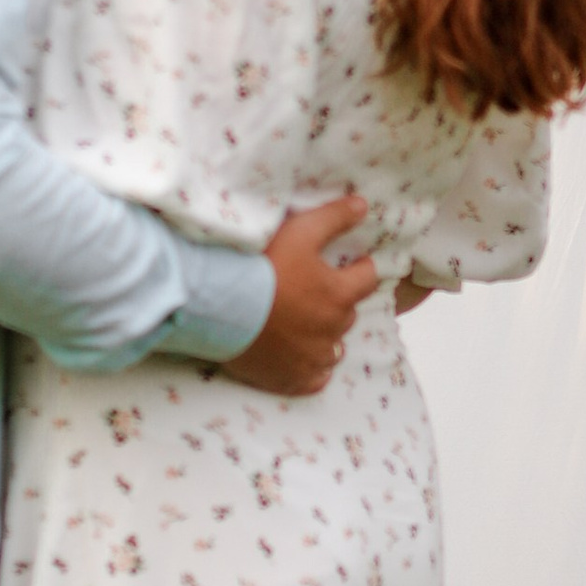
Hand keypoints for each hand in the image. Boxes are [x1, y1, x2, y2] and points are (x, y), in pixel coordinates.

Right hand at [221, 195, 376, 397]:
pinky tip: (297, 355)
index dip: (359, 268)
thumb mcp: (299, 231)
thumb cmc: (259, 266)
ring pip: (333, 347)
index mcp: (338, 295)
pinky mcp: (291, 380)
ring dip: (324, 335)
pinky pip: (314, 378)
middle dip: (336, 301)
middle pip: (347, 313)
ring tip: (300, 323)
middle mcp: (332, 330)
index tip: (348, 264)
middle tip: (310, 290)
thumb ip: (334, 218)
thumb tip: (362, 205)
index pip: (368, 278)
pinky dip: (311, 368)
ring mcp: (313, 359)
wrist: (217, 306)